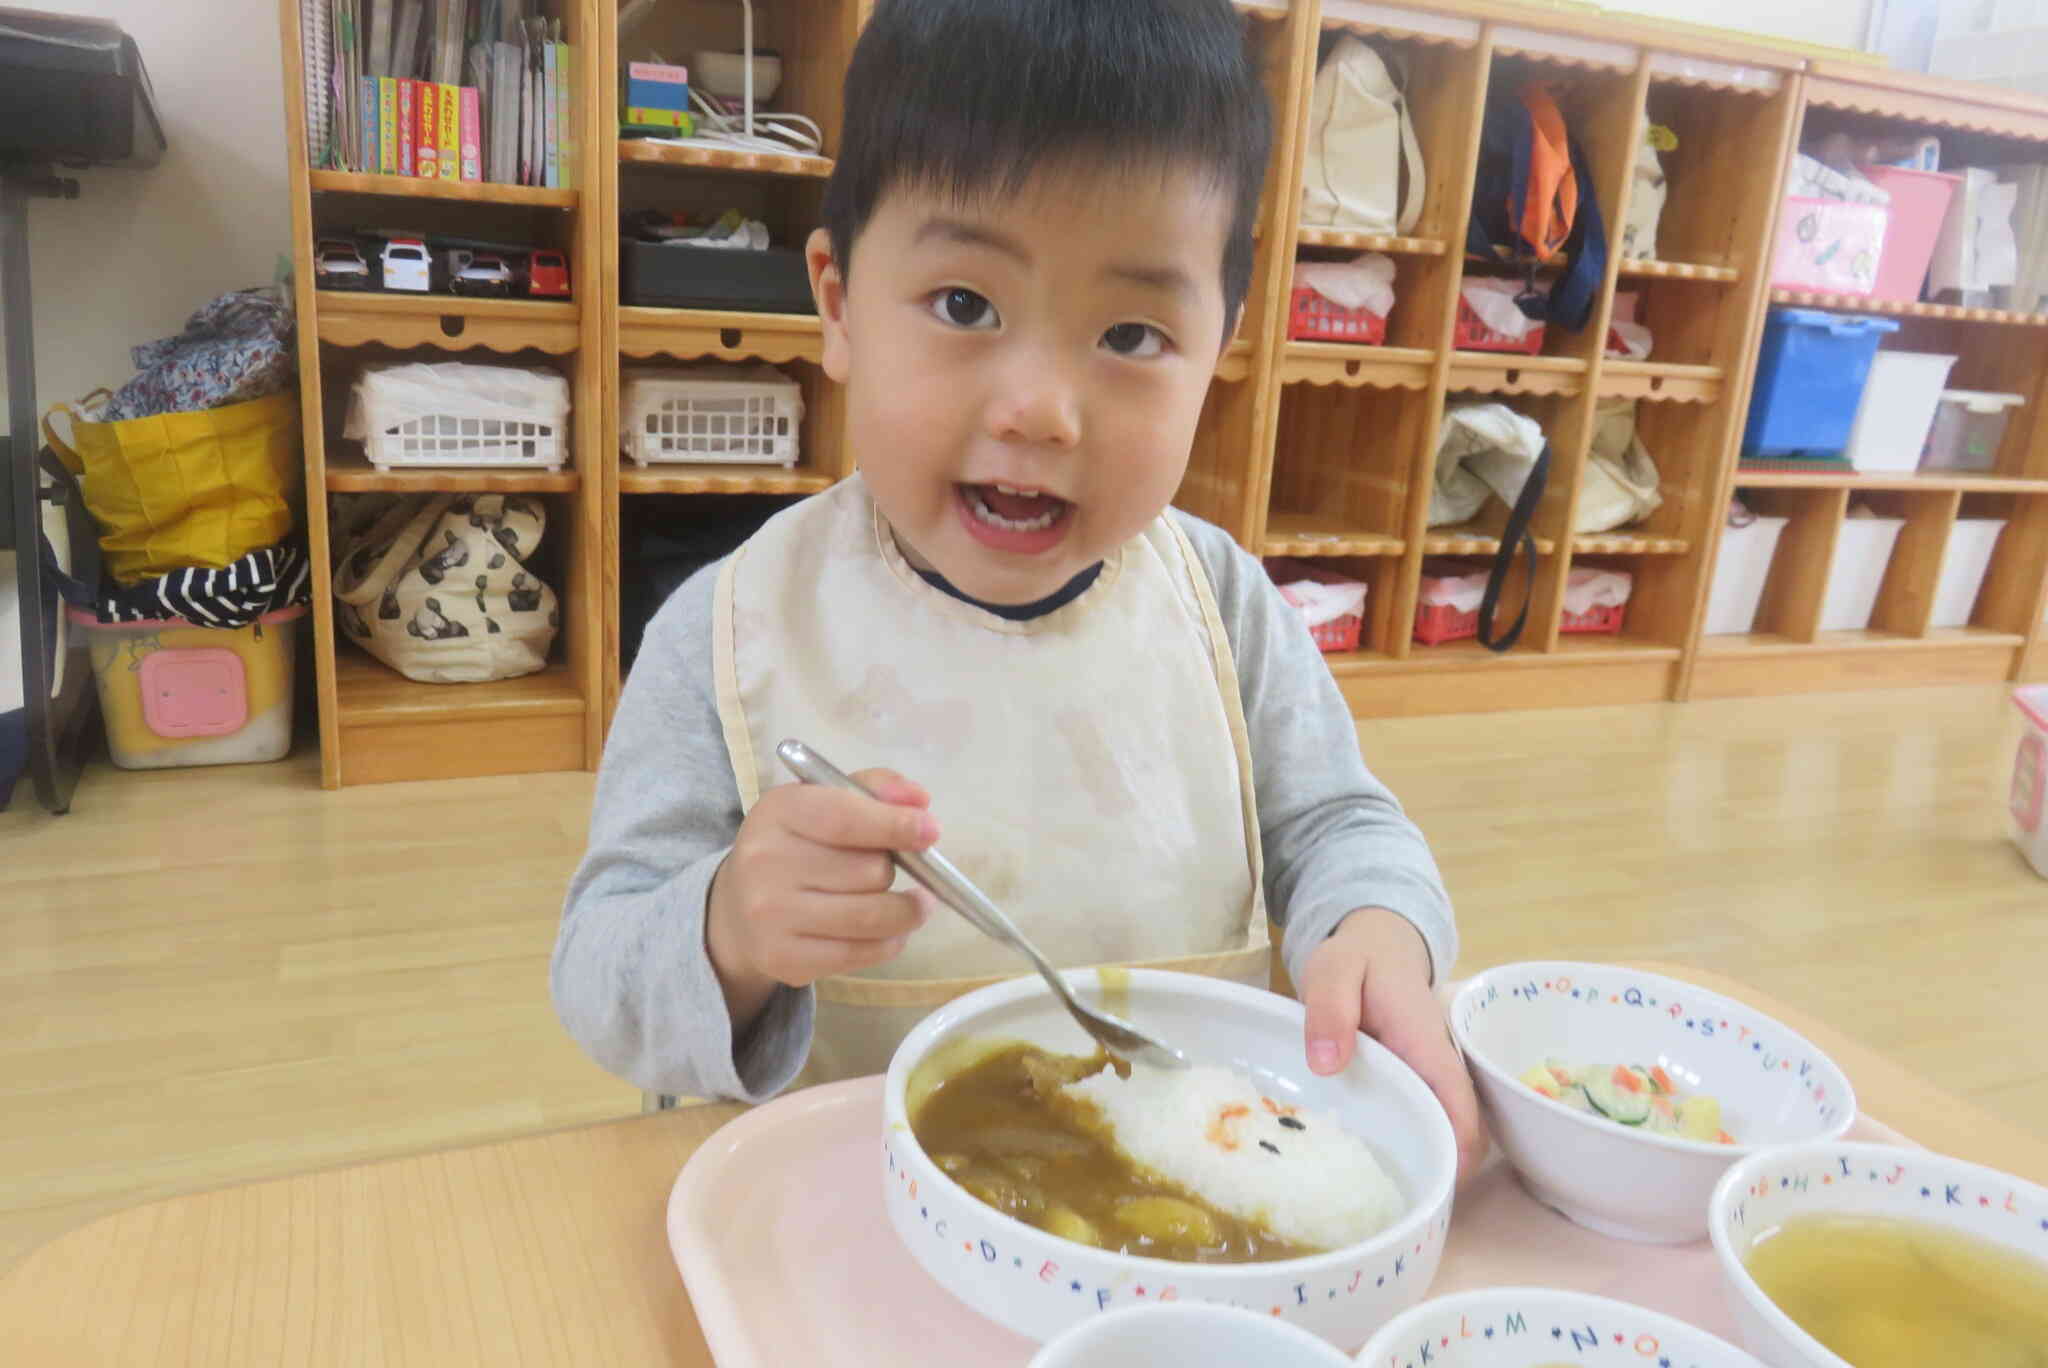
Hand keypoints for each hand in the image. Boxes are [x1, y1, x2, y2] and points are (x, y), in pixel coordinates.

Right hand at [706, 769, 938, 1029]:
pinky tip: (890, 930)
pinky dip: (890, 942)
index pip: (845, 818)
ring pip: (873, 916)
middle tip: (886, 869)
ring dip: (907, 911)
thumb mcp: (821, 801)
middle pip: (870, 870)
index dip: (895, 825)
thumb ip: (872, 789)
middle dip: (892, 869)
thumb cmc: (795, 846)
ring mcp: (771, 916)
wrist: (735, 910)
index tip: (931, 831)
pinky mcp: (784, 959)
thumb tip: (919, 800)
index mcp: (778, 811)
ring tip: (915, 904)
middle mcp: (766, 862)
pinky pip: (862, 953)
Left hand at [1298, 907, 1487, 1180]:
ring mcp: (1426, 1075)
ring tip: (1384, 1202)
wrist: (1377, 939)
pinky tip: (1369, 1169)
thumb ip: (1330, 1009)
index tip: (1440, 1189)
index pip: (1459, 1103)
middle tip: (1401, 1212)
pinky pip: (1419, 1117)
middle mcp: (1436, 1064)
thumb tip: (1329, 1063)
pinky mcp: (1412, 1080)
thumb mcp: (1334, 969)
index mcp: (1424, 1042)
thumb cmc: (1357, 955)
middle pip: (1457, 1128)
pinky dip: (1408, 1143)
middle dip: (1442, 1171)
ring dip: (1425, 1160)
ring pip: (1439, 1127)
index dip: (1460, 1149)